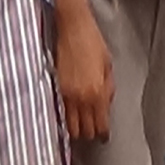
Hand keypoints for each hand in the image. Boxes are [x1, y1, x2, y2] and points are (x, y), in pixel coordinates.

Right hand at [53, 6, 113, 144]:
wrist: (73, 28)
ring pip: (69, 126)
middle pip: (84, 131)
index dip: (102, 135)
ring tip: (80, 125)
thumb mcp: (108, 66)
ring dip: (76, 128)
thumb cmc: (93, 42)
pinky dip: (65, 117)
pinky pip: (60, 111)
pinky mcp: (55, 87)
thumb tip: (105, 105)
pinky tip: (69, 115)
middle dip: (89, 134)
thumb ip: (108, 89)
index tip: (103, 137)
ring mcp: (66, 94)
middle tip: (93, 131)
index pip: (100, 125)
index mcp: (97, 93)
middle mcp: (81, 98)